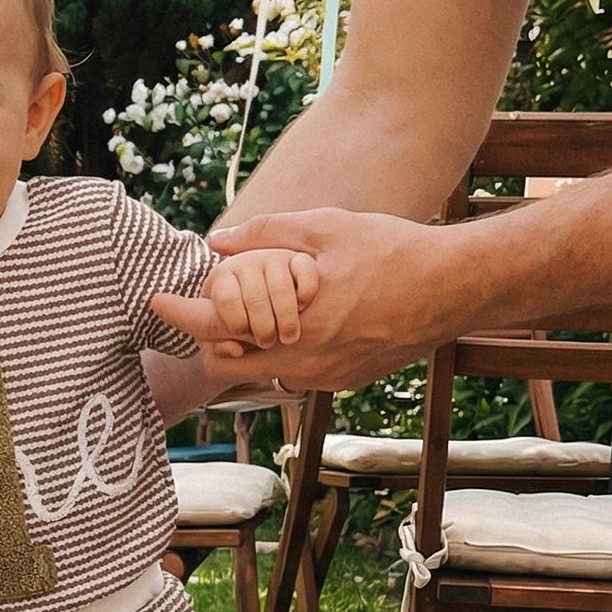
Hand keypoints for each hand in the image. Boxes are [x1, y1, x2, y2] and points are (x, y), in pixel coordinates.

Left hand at [152, 208, 443, 390]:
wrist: (454, 288)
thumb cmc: (392, 250)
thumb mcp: (327, 228)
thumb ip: (267, 233)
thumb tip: (217, 242)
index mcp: (293, 322)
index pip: (214, 329)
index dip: (179, 317)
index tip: (156, 302)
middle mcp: (304, 360)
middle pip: (228, 362)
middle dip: (211, 337)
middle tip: (207, 307)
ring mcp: (323, 377)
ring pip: (263, 369)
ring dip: (250, 344)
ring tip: (260, 307)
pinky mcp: (342, 383)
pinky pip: (295, 371)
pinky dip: (285, 349)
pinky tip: (302, 320)